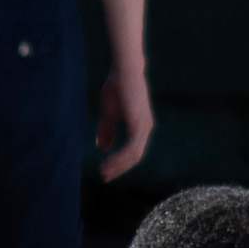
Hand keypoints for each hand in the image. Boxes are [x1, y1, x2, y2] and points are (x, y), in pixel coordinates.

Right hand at [96, 52, 155, 175]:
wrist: (124, 70)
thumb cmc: (117, 87)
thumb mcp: (108, 112)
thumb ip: (107, 129)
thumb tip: (103, 148)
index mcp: (140, 127)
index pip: (132, 151)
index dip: (119, 162)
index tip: (105, 171)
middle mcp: (146, 129)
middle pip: (135, 157)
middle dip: (119, 168)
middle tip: (104, 177)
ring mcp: (144, 127)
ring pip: (134, 155)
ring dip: (118, 165)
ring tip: (103, 172)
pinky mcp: (140, 124)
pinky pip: (131, 148)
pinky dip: (119, 156)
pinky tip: (107, 160)